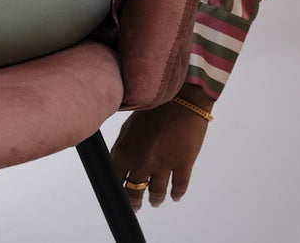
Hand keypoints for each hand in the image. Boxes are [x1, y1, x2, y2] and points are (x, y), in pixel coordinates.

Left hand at [110, 88, 212, 207]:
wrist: (182, 94)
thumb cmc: (155, 104)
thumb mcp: (130, 123)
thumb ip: (123, 145)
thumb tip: (119, 162)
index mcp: (125, 149)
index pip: (115, 178)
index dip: (117, 188)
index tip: (119, 192)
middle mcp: (142, 161)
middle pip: (134, 192)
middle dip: (134, 201)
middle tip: (136, 205)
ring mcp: (163, 165)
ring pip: (156, 193)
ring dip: (154, 199)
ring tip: (154, 201)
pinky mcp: (183, 164)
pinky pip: (179, 187)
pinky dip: (176, 194)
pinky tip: (174, 195)